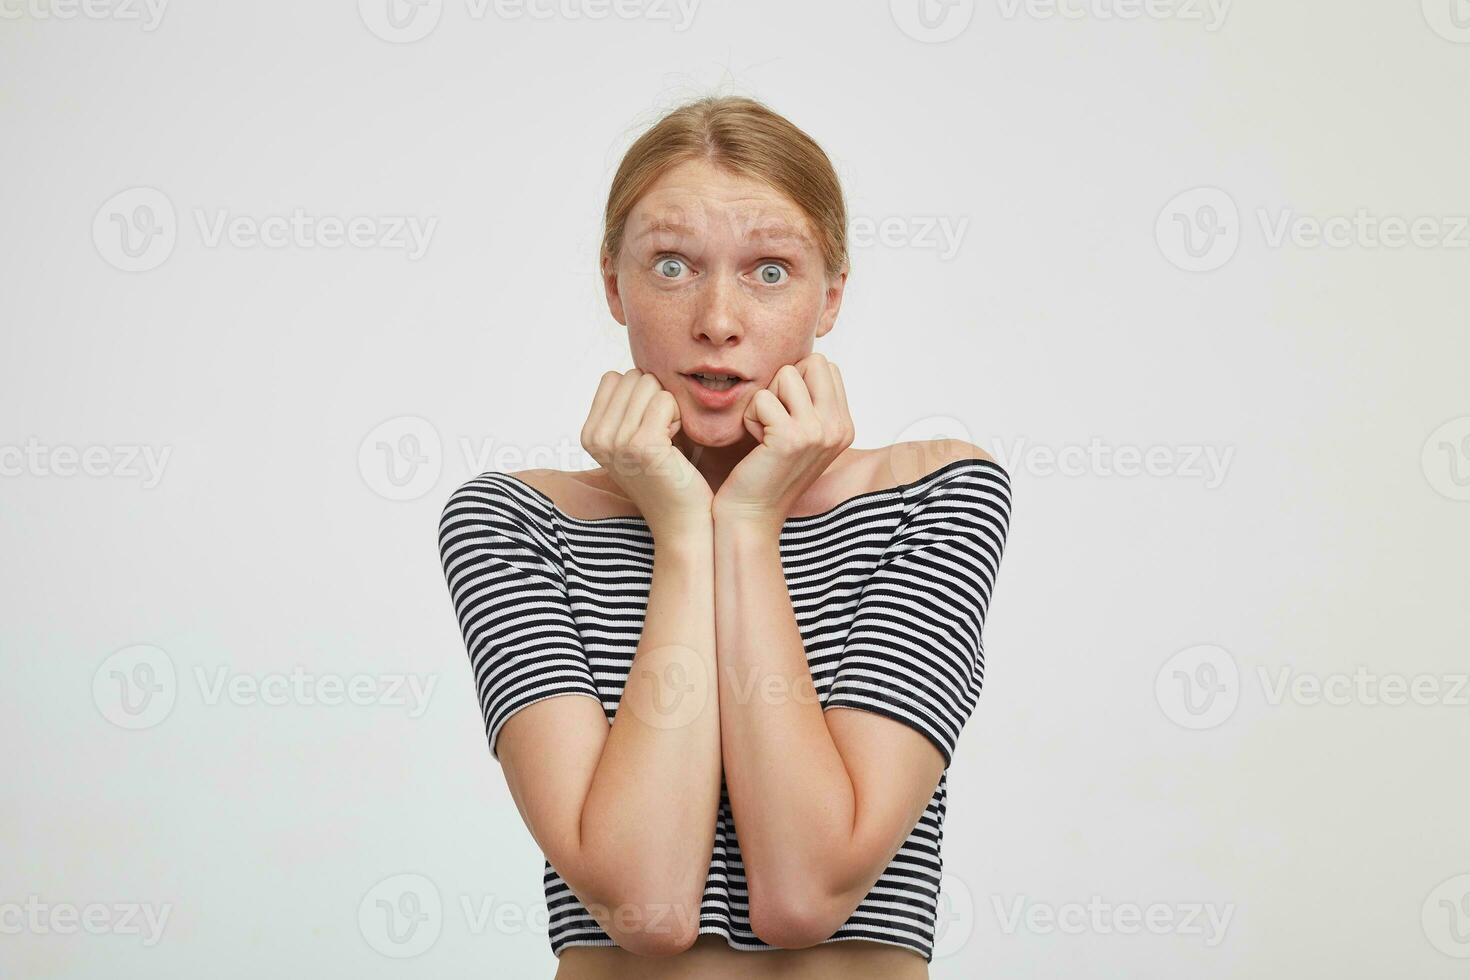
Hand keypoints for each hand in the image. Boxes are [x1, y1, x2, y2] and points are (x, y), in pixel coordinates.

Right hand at [580, 369, 713, 539]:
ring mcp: (617, 441)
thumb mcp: (630, 440)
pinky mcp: (642, 445)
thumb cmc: (665, 476)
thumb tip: (632, 370)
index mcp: (588, 434)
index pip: (614, 378)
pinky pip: (666, 400)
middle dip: (654, 399)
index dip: (639, 396)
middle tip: (660, 436)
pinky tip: (675, 445)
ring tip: (667, 441)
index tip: (647, 428)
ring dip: (667, 408)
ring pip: (650, 385)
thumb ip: (622, 407)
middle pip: (633, 377)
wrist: (681, 521)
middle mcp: (596, 437)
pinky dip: (677, 417)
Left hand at [712, 353, 854, 533]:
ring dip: (766, 400)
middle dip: (785, 383)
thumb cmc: (768, 473)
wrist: (752, 516)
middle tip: (775, 419)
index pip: (825, 366)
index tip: (788, 418)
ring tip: (766, 432)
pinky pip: (762, 398)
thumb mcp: (803, 436)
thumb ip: (812, 403)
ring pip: (787, 374)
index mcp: (845, 426)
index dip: (798, 383)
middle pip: (812, 361)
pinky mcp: (791, 437)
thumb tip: (803, 362)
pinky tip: (756, 444)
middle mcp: (839, 428)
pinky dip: (751, 417)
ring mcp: (818, 432)